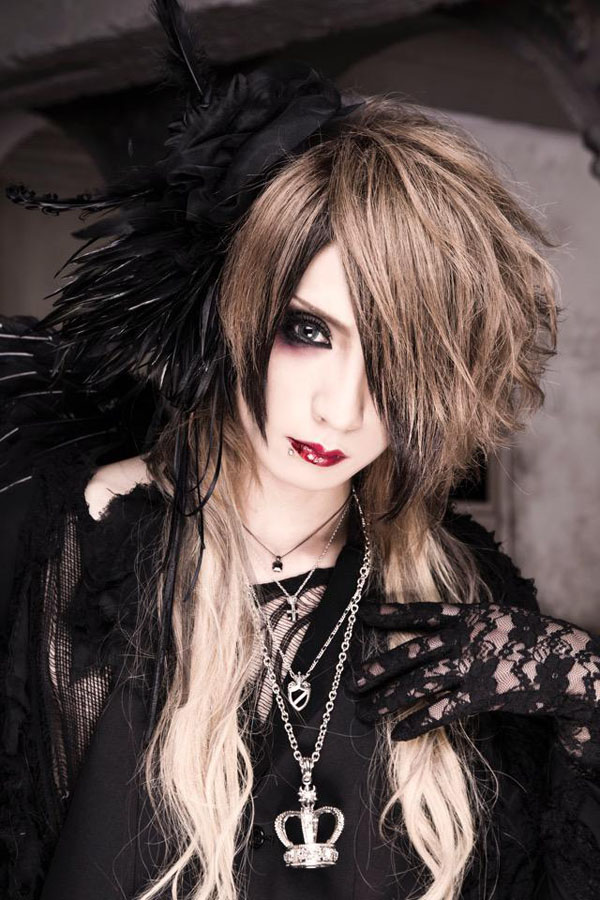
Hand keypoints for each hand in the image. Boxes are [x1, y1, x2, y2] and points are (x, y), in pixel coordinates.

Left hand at [348, 599, 599, 757]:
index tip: (362, 614)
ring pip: (418, 682)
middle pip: (409, 652)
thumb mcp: (500, 618)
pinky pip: (442, 710)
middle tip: (350, 682)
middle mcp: (465, 637)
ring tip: (363, 712)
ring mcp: (473, 665)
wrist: (573, 662)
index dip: (389, 614)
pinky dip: (417, 721)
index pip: (420, 613)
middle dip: (377, 668)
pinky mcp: (484, 694)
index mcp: (468, 615)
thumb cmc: (536, 640)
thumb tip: (441, 631)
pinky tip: (398, 733)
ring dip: (387, 699)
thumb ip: (469, 624)